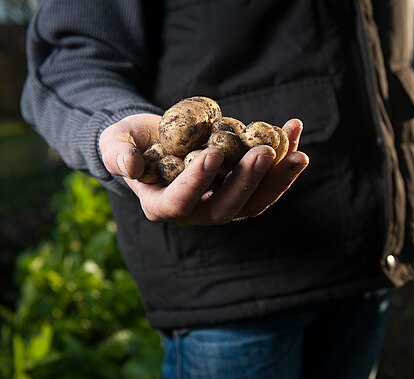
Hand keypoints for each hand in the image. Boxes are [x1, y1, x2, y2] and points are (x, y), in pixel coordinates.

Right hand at [99, 113, 308, 224]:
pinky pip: (266, 183)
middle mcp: (195, 212)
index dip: (197, 181)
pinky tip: (294, 131)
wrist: (154, 139)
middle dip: (248, 181)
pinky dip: (283, 162)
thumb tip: (130, 166)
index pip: (180, 201)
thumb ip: (118, 153)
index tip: (214, 153)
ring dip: (277, 179)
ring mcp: (221, 203)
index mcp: (162, 204)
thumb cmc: (130, 141)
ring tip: (298, 152)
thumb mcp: (115, 142)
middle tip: (266, 151)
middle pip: (226, 207)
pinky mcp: (241, 190)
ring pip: (254, 202)